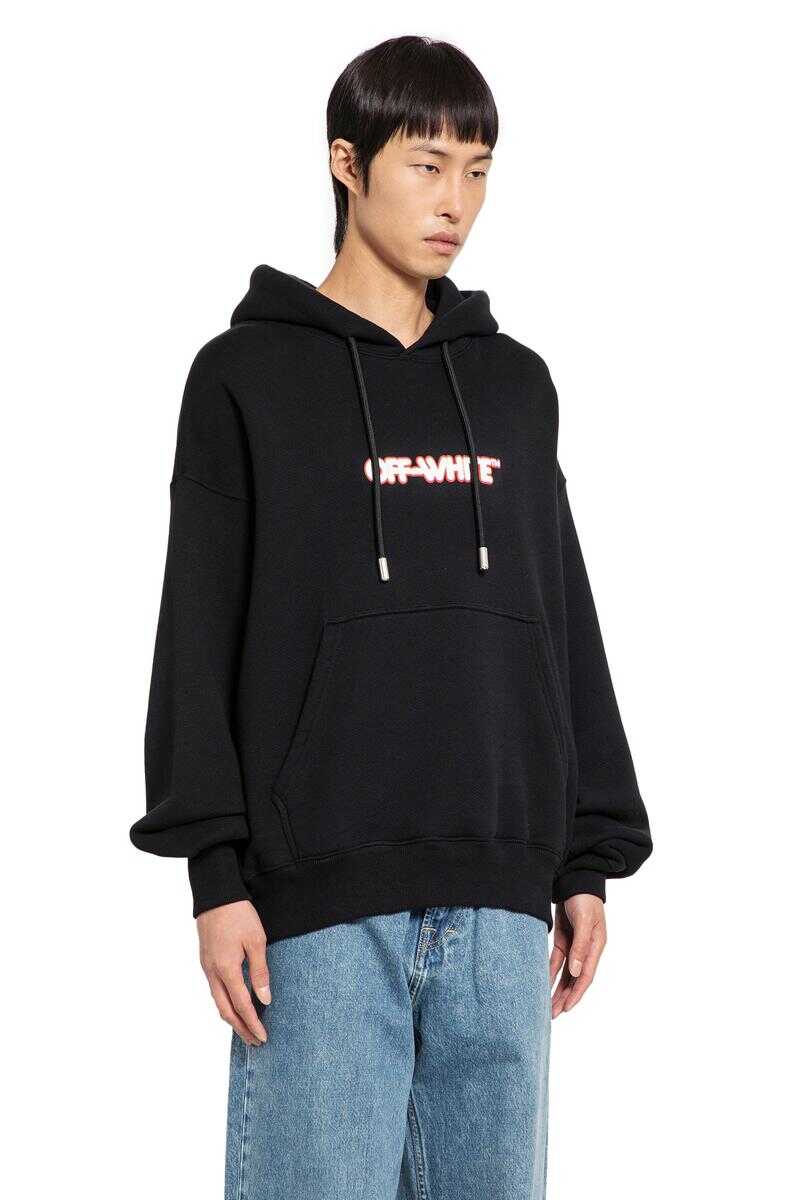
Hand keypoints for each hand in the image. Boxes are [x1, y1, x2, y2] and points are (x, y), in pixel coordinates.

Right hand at [197, 900, 270, 1045]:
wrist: (215, 895)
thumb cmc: (238, 914)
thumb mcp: (256, 941)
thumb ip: (260, 971)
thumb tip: (265, 999)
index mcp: (226, 970)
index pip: (242, 1006)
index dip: (253, 1023)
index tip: (263, 1037)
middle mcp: (213, 973)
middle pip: (225, 1010)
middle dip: (240, 1028)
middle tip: (255, 1041)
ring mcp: (207, 967)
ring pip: (217, 1001)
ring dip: (232, 1017)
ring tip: (246, 1028)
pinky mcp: (206, 960)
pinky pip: (214, 990)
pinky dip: (225, 1003)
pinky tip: (234, 1004)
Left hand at [549, 894, 606, 1017]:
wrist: (576, 878)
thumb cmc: (584, 897)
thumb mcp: (584, 921)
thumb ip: (580, 946)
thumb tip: (577, 972)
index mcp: (596, 946)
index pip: (586, 976)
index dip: (576, 994)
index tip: (566, 1009)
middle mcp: (586, 949)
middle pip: (575, 979)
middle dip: (564, 997)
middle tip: (552, 1015)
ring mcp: (574, 945)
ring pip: (566, 973)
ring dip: (557, 989)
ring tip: (547, 1006)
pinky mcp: (564, 939)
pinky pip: (557, 960)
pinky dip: (550, 972)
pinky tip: (543, 983)